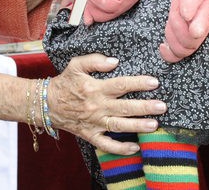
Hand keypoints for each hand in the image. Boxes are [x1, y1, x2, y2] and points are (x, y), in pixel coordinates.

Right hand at [47, 53, 165, 154]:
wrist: (47, 104)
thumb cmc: (65, 82)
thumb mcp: (76, 65)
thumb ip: (95, 60)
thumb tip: (114, 61)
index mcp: (95, 88)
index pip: (121, 85)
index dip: (139, 83)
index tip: (154, 82)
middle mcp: (97, 106)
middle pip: (125, 107)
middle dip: (145, 107)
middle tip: (162, 106)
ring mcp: (94, 123)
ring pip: (119, 126)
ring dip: (138, 126)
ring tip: (155, 125)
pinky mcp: (90, 135)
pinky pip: (106, 145)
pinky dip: (120, 148)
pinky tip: (135, 147)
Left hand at [159, 0, 208, 62]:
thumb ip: (191, 0)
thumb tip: (187, 16)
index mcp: (207, 18)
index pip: (198, 32)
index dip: (188, 31)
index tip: (184, 17)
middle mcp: (202, 31)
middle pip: (189, 45)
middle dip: (177, 29)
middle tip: (174, 14)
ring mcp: (193, 38)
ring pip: (182, 51)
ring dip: (172, 38)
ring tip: (170, 22)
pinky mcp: (182, 41)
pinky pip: (176, 55)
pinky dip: (168, 54)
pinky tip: (163, 46)